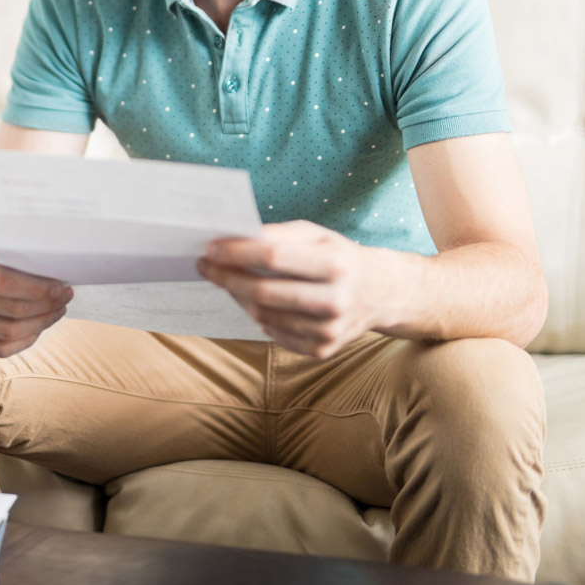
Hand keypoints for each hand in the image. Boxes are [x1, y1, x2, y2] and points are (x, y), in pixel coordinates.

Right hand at [0, 236, 72, 357]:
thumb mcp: (1, 238)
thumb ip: (23, 245)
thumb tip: (60, 255)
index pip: (3, 282)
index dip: (37, 288)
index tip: (61, 286)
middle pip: (11, 309)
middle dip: (46, 305)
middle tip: (66, 295)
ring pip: (8, 331)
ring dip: (41, 322)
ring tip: (59, 308)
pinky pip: (0, 348)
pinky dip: (27, 339)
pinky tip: (41, 325)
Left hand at [197, 221, 376, 358]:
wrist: (379, 293)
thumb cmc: (337, 256)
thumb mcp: (316, 235)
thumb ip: (278, 234)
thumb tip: (234, 238)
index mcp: (334, 263)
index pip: (274, 256)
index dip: (237, 252)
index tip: (211, 248)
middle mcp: (334, 299)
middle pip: (264, 291)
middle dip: (227, 277)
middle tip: (205, 266)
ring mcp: (329, 329)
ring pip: (264, 315)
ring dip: (239, 296)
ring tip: (229, 280)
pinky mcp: (322, 350)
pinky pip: (274, 333)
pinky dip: (260, 316)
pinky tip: (258, 302)